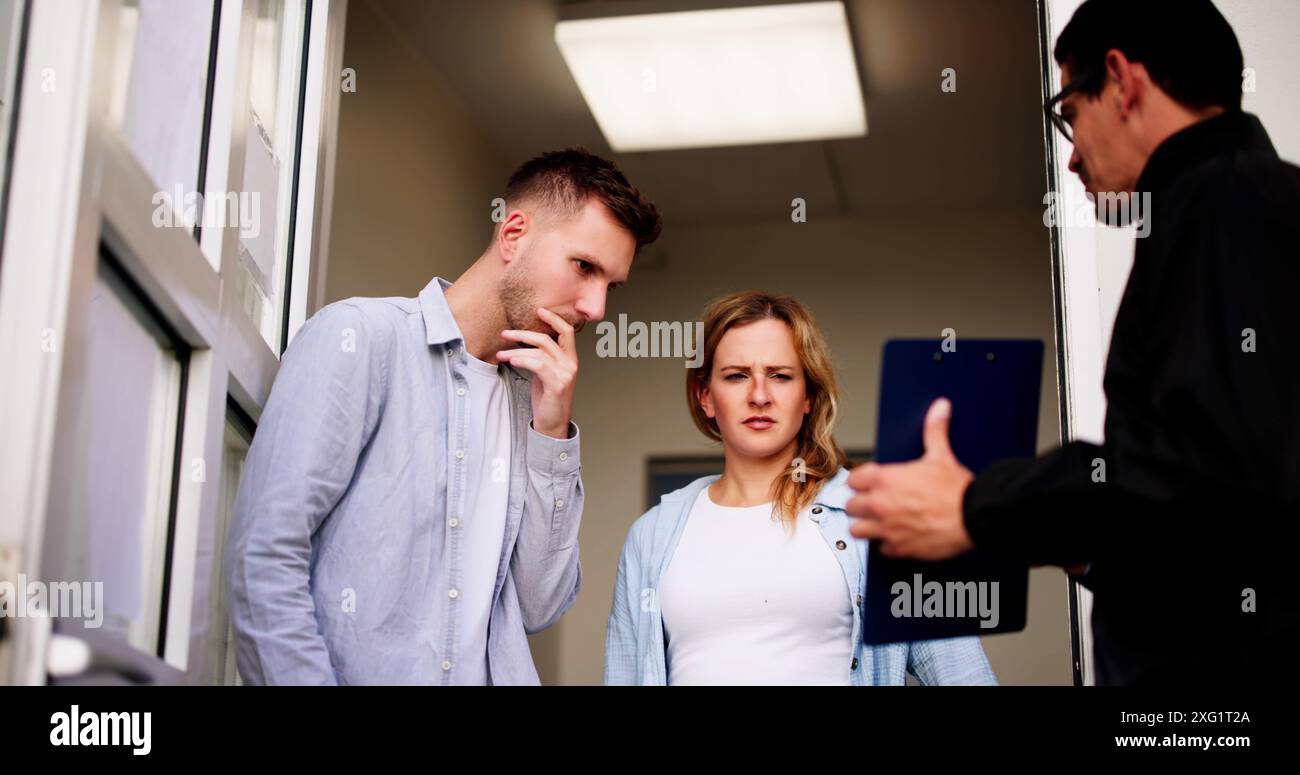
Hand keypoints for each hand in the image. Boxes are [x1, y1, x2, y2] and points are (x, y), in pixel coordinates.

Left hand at [495, 307, 576, 438]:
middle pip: (546, 339)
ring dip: (516, 351)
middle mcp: (570, 364)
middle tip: (505, 334)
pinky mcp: (557, 384)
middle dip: (522, 334)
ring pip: (539, 352)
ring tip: (501, 354)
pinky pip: (538, 365)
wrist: (552, 423)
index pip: (567, 332)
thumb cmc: (547, 398)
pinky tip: (511, 361)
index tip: (539, 310)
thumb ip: (541, 357)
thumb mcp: (545, 373)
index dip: (554, 319)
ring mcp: (565, 374)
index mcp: (570, 359)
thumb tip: (523, 342)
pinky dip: (523, 360)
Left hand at [845, 398, 975, 559]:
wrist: (975, 517)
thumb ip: (934, 431)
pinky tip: (897, 537)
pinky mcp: (899, 548)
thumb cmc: (957, 489)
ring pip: (857, 530)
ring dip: (866, 526)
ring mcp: (887, 528)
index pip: (852, 480)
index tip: (866, 483)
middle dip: (860, 504)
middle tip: (872, 503)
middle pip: (850, 505)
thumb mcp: (941, 455)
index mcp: (884, 479)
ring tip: (877, 523)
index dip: (859, 481)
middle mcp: (880, 504)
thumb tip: (940, 407)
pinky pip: (881, 549)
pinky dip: (887, 545)